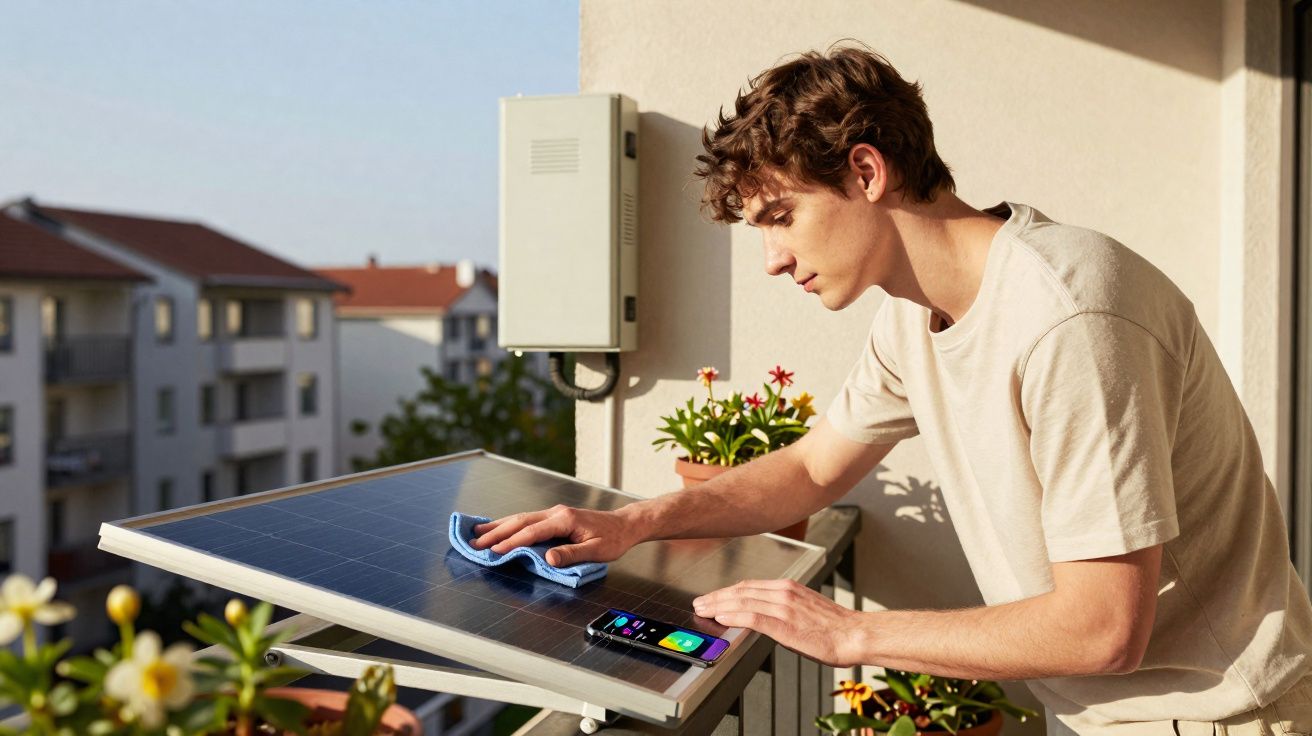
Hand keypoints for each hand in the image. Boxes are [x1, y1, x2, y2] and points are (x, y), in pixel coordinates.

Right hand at [469, 504, 637, 566]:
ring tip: (478, 532)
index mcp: (565, 519)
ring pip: (521, 518)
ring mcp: (554, 513)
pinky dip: (510, 524)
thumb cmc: (614, 538)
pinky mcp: (555, 517)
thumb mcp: (597, 551)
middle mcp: (556, 512)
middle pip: (520, 521)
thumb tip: (548, 558)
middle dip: (496, 532)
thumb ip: (572, 554)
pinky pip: (528, 520)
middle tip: (476, 542)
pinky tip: (500, 527)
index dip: (512, 542)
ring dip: (499, 526)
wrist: (625, 524)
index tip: (495, 551)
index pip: (532, 531)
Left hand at [692, 579, 862, 667]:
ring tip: (703, 610)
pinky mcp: (785, 624)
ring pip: (743, 602)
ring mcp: (784, 607)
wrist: (854, 635)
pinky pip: (753, 617)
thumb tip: (762, 619)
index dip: (727, 592)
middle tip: (700, 603)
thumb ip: (782, 610)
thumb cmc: (834, 628)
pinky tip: (721, 618)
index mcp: (788, 588)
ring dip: (719, 605)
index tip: (713, 597)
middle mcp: (784, 592)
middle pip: (741, 591)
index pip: (749, 586)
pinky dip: (734, 616)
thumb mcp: (805, 610)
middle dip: (717, 597)